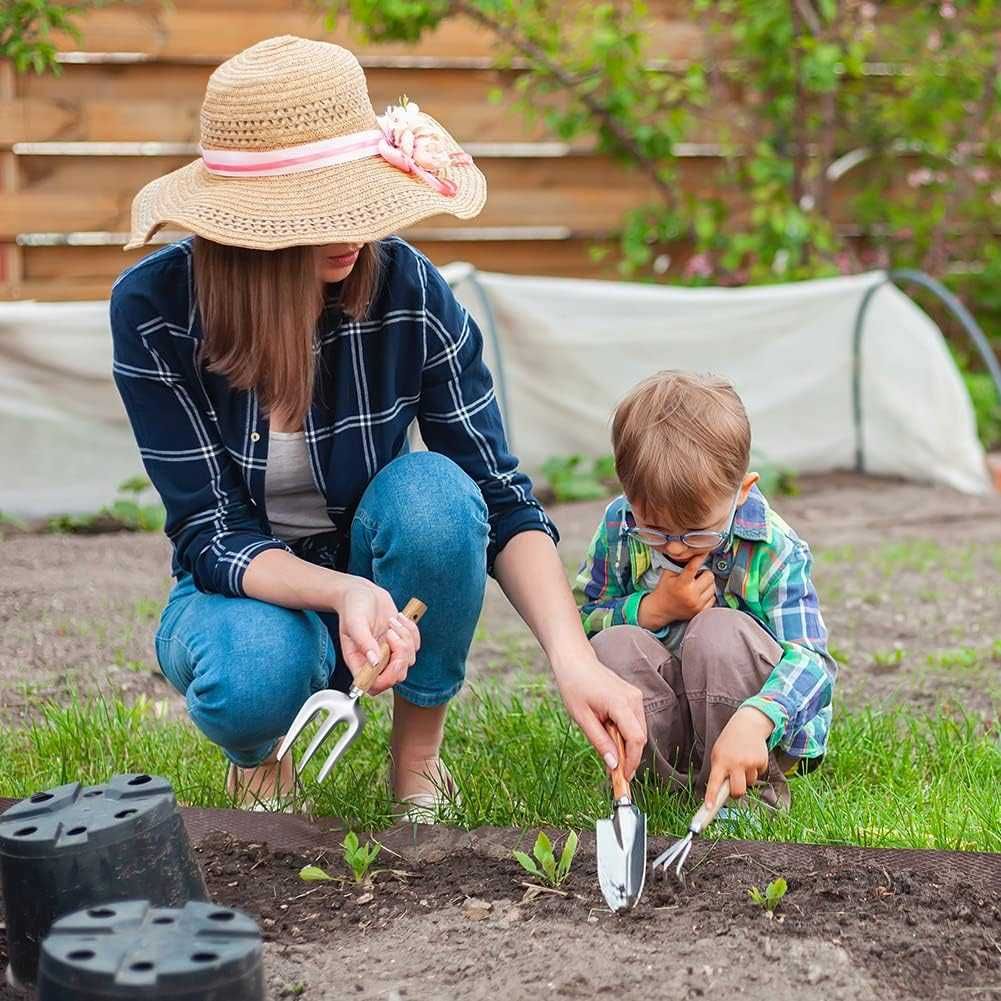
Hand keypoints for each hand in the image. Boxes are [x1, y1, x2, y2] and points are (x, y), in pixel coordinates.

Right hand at [334, 577, 420, 695]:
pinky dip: (411, 630)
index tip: (392, 660)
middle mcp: (375, 661)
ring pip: (409, 659)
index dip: (386, 680)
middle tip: (391, 633)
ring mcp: (389, 652)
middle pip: (397, 676)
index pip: (374, 685)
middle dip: (400, 655)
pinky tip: (398, 618)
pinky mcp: (401, 642)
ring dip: (404, 638)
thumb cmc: (352, 607)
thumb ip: (364, 642)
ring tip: (391, 622)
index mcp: (359, 661)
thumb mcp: (354, 622)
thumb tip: (374, 662)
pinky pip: (416, 645)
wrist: (362, 592)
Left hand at [552, 651, 646, 778]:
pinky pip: (634, 722)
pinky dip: (625, 733)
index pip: (636, 739)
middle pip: (640, 737)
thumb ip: (600, 741)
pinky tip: (609, 733)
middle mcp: (634, 699)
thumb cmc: (574, 685)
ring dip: (626, 745)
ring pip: (639, 730)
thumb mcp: (582, 718)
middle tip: (613, 771)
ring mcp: (635, 696)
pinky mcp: (633, 696)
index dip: (632, 761)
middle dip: (629, 756)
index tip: (623, 777)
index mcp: (620, 703)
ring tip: (607, 748)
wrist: (575, 661)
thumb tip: (614, 765)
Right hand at [638, 552, 714, 629]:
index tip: (706, 550)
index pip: (694, 566)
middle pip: (709, 576)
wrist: (661, 609)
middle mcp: (691, 594)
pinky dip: (708, 594)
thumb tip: (691, 552)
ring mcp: (697, 604)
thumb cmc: (665, 590)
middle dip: (704, 573)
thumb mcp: (667, 574)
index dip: (701, 556)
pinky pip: (713, 597)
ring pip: (713, 586)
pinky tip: (699, 594)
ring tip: (697, 585)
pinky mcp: (701, 611)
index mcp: (681, 584)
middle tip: (697, 575)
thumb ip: (678, 564)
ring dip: (707, 584)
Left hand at [705, 706, 773, 805]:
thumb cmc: (729, 742)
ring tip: (743, 761)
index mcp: (720, 761)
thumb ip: (719, 771)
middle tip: (735, 785)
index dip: (711, 797)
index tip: (708, 808)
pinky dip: (756, 769)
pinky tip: (751, 757)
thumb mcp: (718, 753)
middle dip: (737, 793)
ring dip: (747, 777)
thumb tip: (721, 794)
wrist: (747, 725)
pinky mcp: (762, 761)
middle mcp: (735, 763)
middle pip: (738, 791)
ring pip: (750, 783)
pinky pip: (759, 775)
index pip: (714, 782)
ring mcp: (749, 762)